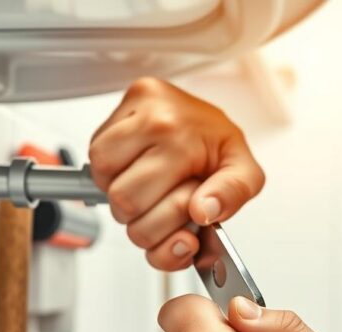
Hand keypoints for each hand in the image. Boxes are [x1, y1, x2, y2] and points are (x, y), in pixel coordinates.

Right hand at [89, 78, 264, 270]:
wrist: (213, 120)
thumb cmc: (221, 150)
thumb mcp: (246, 176)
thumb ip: (232, 196)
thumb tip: (202, 210)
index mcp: (183, 132)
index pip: (138, 198)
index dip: (158, 219)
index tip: (184, 211)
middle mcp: (156, 113)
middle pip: (119, 195)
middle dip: (140, 212)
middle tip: (165, 200)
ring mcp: (136, 105)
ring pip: (101, 175)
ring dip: (121, 189)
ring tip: (150, 184)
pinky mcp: (124, 104)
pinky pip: (95, 153)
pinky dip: (112, 170)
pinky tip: (137, 168)